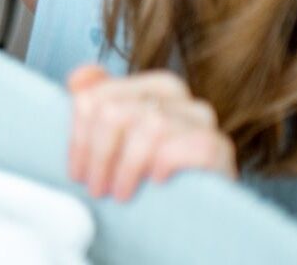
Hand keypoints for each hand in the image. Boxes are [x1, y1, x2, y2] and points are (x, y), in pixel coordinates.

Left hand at [67, 65, 236, 201]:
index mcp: (145, 84)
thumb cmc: (150, 177)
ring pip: (151, 125)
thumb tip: (77, 79)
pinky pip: (190, 144)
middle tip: (95, 187)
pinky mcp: (220, 148)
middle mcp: (176, 94)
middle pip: (117, 111)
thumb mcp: (116, 142)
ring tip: (119, 193)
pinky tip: (156, 181)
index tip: (76, 172)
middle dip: (100, 153)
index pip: (98, 96)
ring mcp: (201, 119)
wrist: (199, 217)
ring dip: (128, 164)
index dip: (79, 136)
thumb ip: (95, 103)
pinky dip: (167, 161)